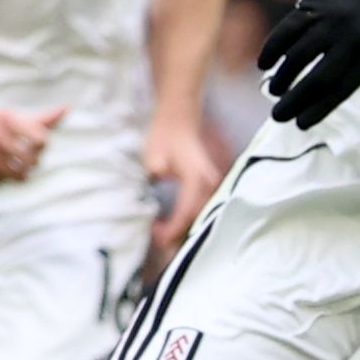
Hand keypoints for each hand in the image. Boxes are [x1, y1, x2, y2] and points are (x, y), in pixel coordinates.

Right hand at [0, 98, 62, 183]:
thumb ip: (39, 119)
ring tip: (8, 166)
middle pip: (30, 162)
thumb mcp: (8, 117)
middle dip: (29, 165)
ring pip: (14, 175)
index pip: (41, 140)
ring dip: (15, 174)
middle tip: (22, 161)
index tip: (33, 146)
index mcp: (6, 118)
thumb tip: (67, 108)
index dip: (41, 148)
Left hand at [143, 111, 229, 256]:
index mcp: (196, 179)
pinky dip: (188, 219)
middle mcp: (210, 184)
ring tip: (162, 233)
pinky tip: (172, 224)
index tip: (156, 238)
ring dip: (184, 228)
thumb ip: (154, 182)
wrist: (178, 120)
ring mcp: (213, 186)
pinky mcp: (210, 187)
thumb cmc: (163, 138)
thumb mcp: (153, 161)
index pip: (185, 213)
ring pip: (200, 216)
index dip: (171, 230)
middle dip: (178, 234)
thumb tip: (146, 206)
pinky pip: (201, 209)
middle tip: (157, 239)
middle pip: (196, 219)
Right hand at [259, 0, 359, 127]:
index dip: (318, 109)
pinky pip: (287, 32)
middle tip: (278, 115)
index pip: (341, 89)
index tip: (300, 124)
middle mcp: (354, 38)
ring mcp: (332, 20)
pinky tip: (263, 64)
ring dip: (283, 77)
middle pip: (318, 78)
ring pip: (300, 56)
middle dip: (295, 100)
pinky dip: (272, 50)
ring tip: (274, 90)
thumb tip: (318, 96)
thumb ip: (354, 66)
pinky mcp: (314, 3)